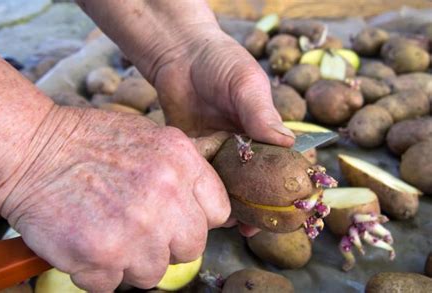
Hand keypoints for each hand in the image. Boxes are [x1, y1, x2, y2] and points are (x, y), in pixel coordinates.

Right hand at [0, 106, 229, 290]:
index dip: (195, 220)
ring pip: (153, 272)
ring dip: (130, 260)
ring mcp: (136, 229)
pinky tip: (85, 242)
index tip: (176, 220)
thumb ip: (182, 172)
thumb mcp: (148, 138)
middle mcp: (166, 196)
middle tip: (136, 228)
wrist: (31, 151)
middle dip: (165, 244)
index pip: (217, 212)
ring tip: (106, 232)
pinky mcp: (103, 256)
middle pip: (190, 248)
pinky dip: (98, 271)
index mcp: (180, 162)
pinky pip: (113, 284)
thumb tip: (202, 207)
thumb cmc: (86, 142)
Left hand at [150, 29, 295, 236]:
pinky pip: (202, 176)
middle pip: (257, 181)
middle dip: (260, 206)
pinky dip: (205, 192)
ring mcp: (219, 150)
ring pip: (229, 184)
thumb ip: (262, 113)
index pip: (284, 161)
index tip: (293, 208)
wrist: (180, 56)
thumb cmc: (221, 62)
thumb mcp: (246, 83)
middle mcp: (244, 144)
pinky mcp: (195, 151)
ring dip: (232, 204)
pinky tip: (205, 207)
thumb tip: (286, 143)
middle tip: (258, 228)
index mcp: (264, 129)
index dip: (290, 185)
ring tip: (233, 225)